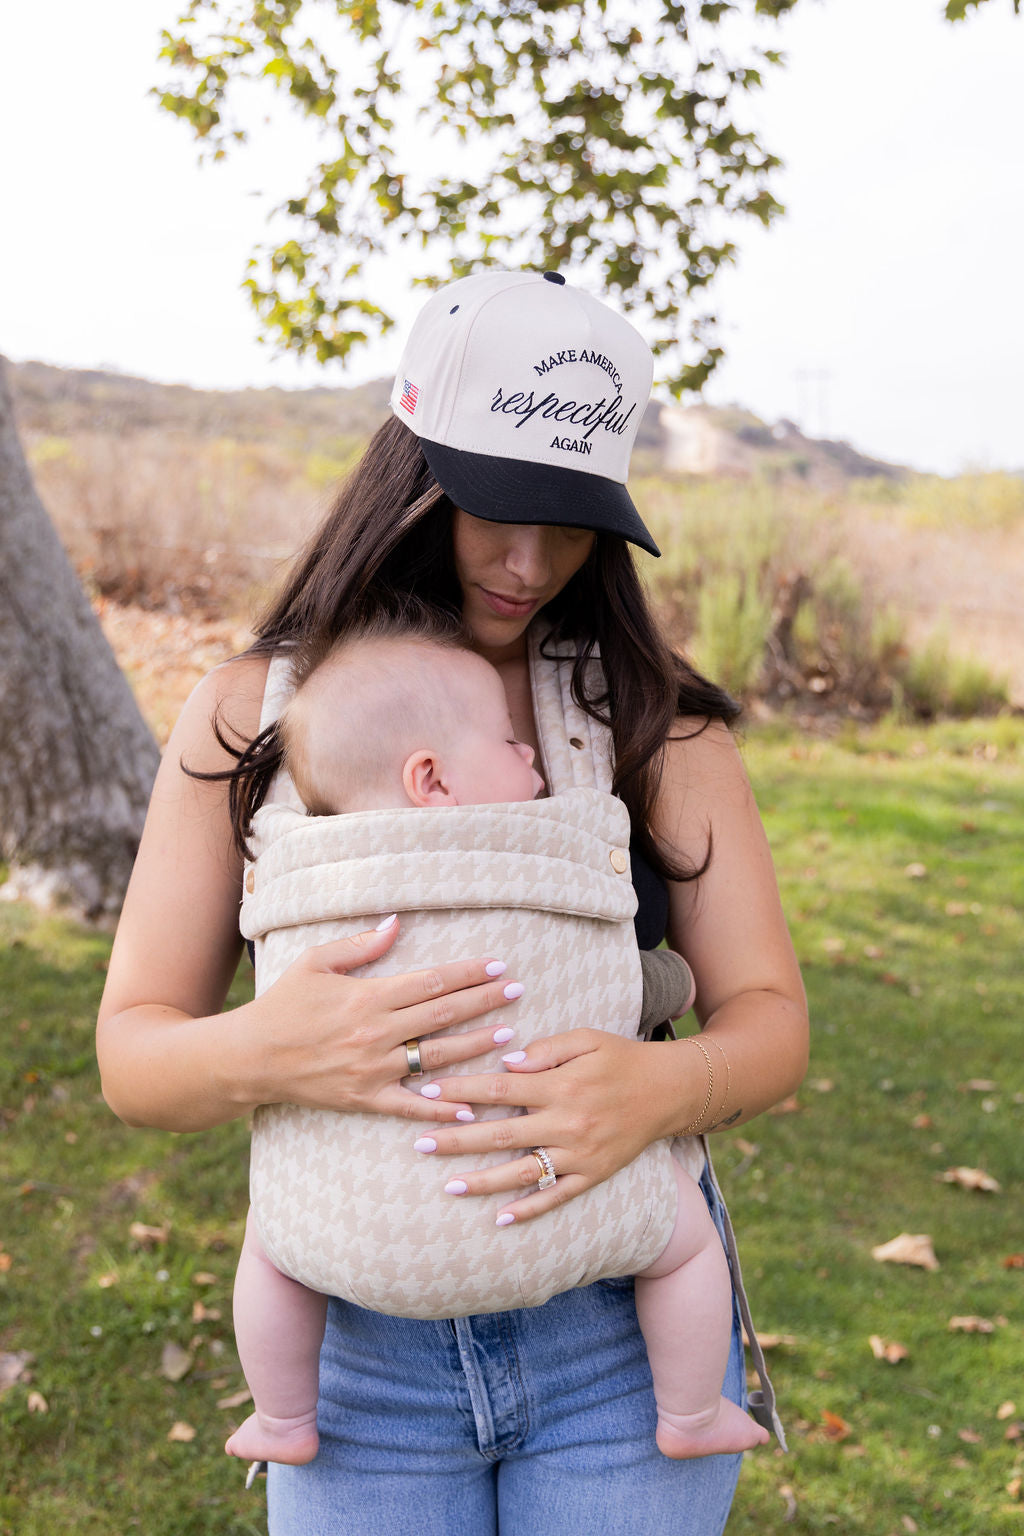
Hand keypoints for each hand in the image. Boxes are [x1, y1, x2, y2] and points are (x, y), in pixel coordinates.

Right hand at [250, 916, 524, 1124]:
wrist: (249, 1058)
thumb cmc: (283, 1004)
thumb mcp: (315, 962)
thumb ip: (359, 945)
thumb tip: (397, 923)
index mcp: (367, 997)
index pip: (431, 981)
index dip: (468, 973)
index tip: (498, 966)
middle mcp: (375, 1033)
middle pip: (443, 1014)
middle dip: (484, 1001)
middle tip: (517, 991)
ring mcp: (373, 1069)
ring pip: (436, 1057)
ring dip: (475, 1045)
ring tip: (508, 1034)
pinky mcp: (365, 1099)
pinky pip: (410, 1106)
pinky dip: (440, 1109)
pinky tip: (469, 1109)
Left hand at [408, 1028, 678, 1221]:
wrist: (668, 1091)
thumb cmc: (620, 1058)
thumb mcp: (586, 1039)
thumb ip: (545, 1050)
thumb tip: (504, 1062)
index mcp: (562, 1085)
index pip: (501, 1090)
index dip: (462, 1092)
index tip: (429, 1093)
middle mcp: (568, 1123)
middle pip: (502, 1135)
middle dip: (458, 1139)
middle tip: (420, 1142)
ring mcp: (580, 1153)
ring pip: (523, 1172)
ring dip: (483, 1181)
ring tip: (448, 1187)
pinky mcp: (593, 1175)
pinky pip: (556, 1196)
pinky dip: (528, 1208)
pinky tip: (500, 1218)